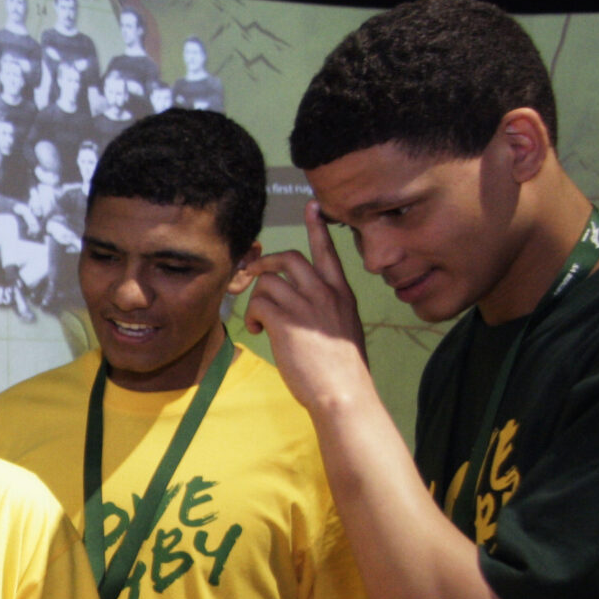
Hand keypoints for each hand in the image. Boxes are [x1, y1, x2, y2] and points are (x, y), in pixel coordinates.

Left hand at [245, 203, 374, 413]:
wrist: (343, 391)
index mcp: (341, 294)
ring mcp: (305, 305)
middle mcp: (324, 293)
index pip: (328, 252)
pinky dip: (252, 315)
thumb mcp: (346, 330)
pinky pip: (258, 303)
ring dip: (256, 299)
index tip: (311, 206)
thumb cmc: (344, 370)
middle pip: (289, 257)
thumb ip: (329, 312)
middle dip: (265, 262)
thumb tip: (309, 313)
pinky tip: (258, 331)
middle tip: (253, 277)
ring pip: (268, 280)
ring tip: (260, 322)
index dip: (317, 228)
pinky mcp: (285, 321)